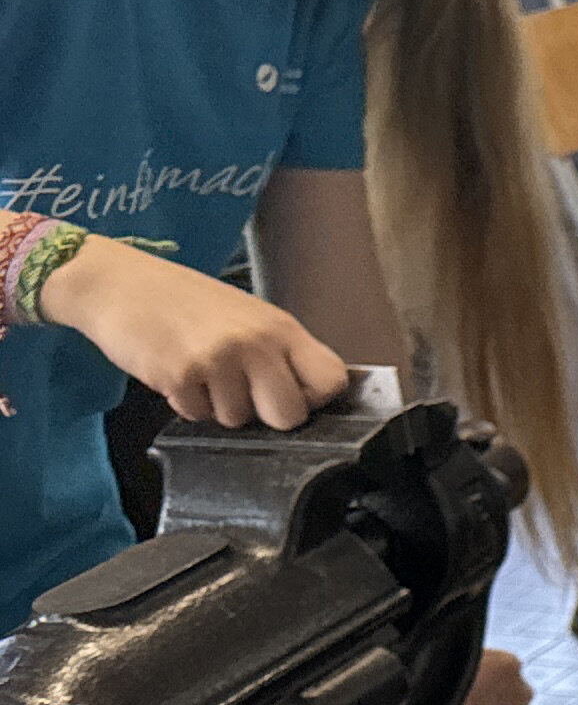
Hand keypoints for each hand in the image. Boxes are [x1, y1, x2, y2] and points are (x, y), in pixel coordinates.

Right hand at [33, 236, 349, 426]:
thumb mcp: (247, 316)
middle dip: (266, 415)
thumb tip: (306, 396)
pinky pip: (196, 415)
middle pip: (289, 415)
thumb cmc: (185, 301)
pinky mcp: (180, 376)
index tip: (293, 393)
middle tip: (241, 392)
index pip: (332, 380)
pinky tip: (177, 372)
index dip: (314, 398)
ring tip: (200, 371)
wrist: (119, 284)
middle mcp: (256, 342)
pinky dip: (186, 402)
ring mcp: (218, 360)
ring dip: (217, 406)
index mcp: (280, 327)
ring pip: (237, 420)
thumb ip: (277, 353)